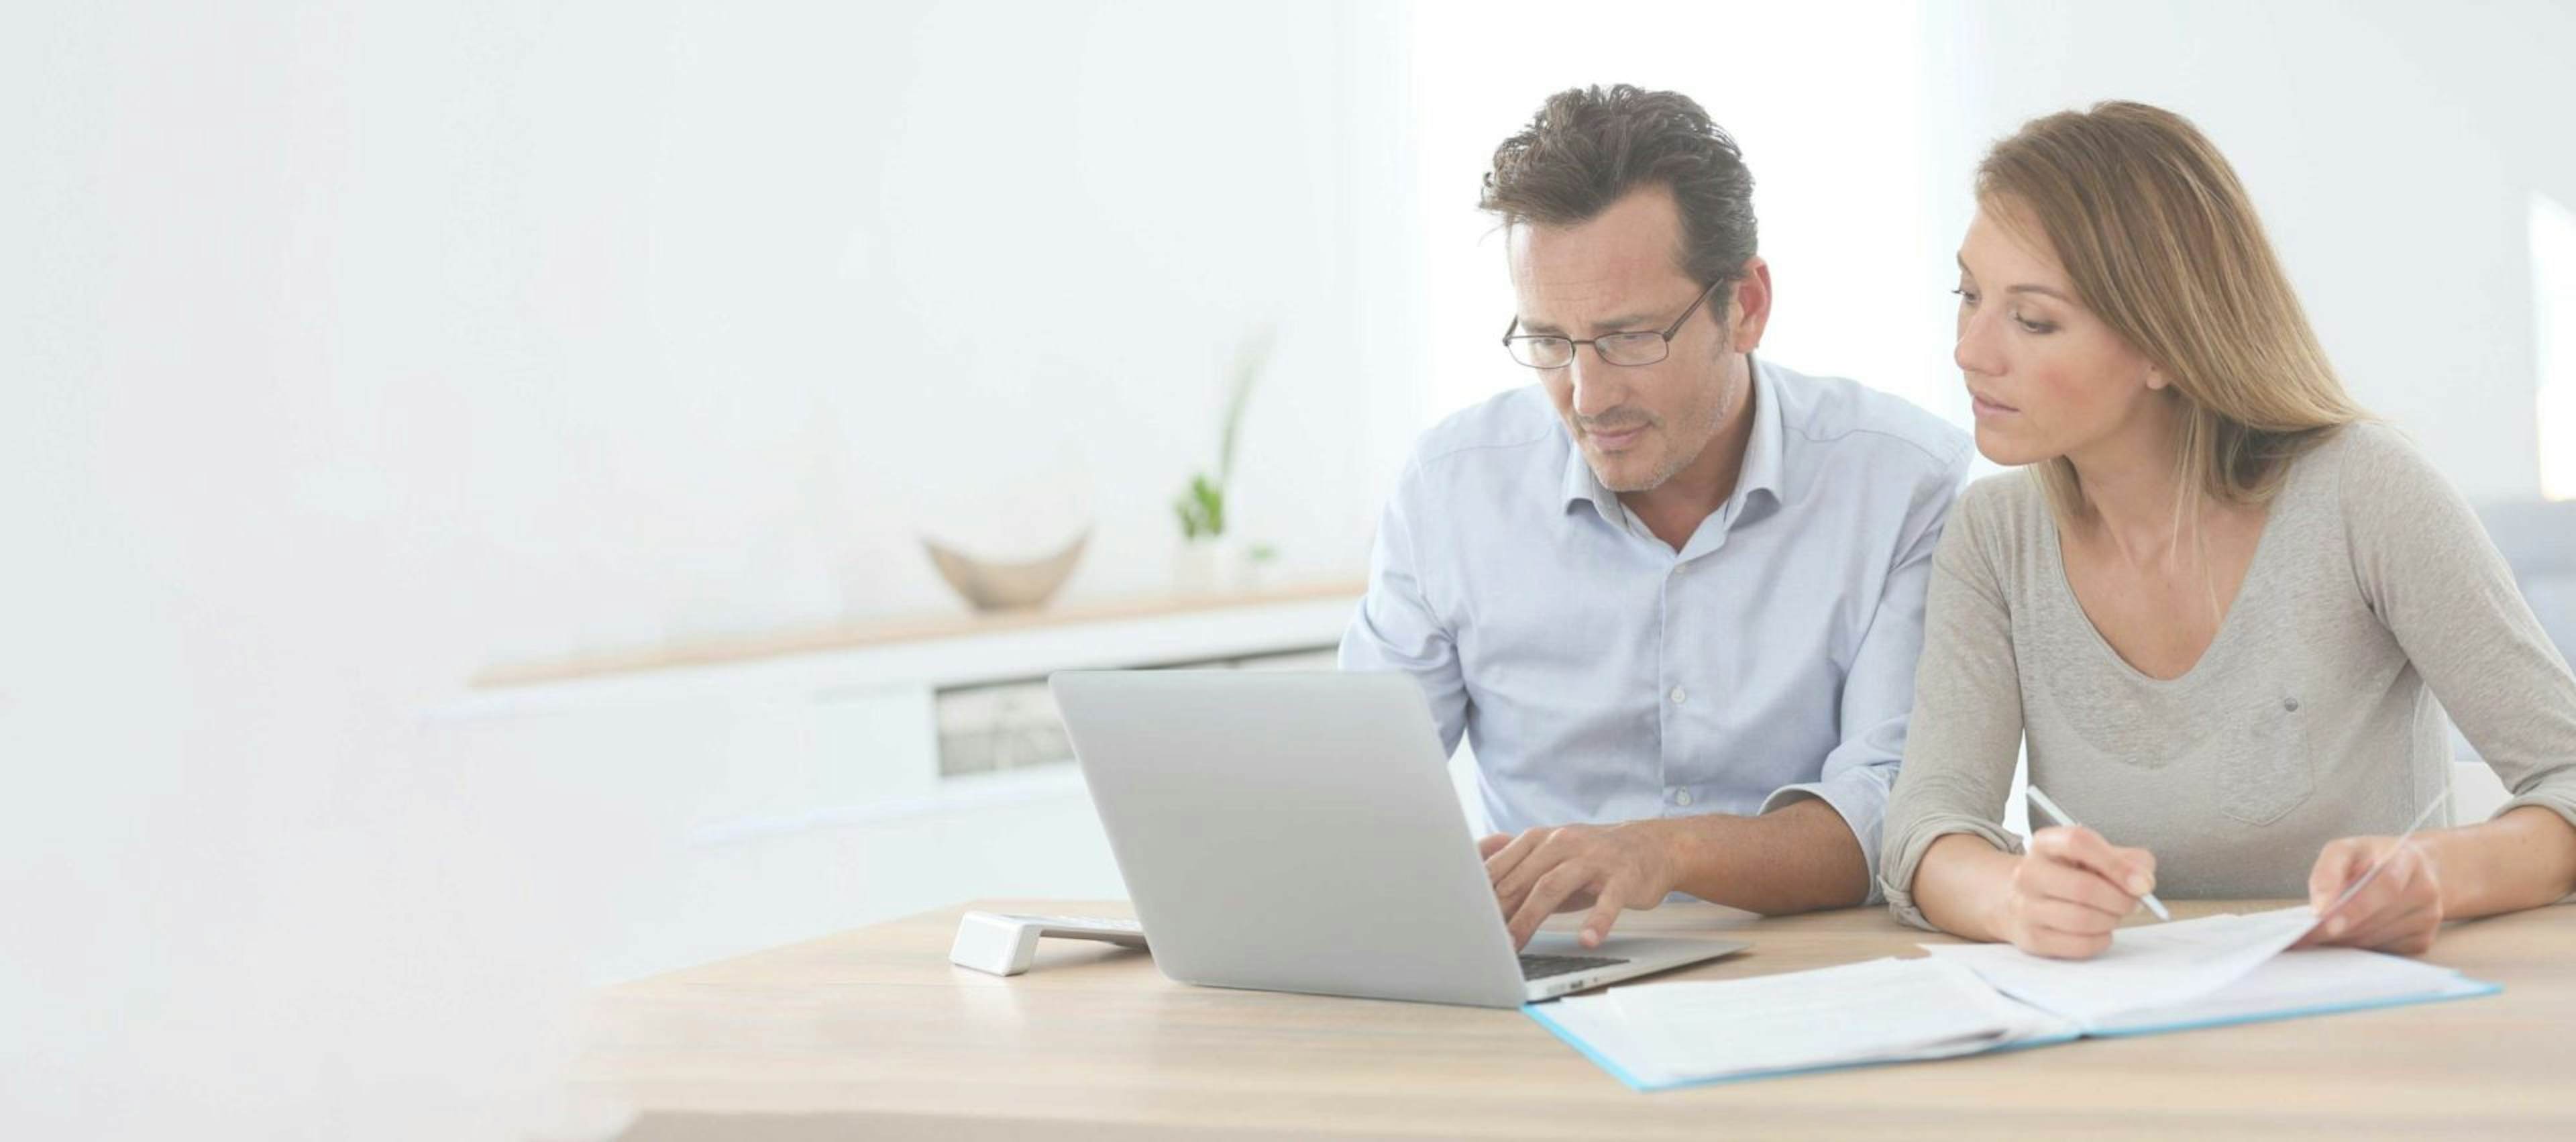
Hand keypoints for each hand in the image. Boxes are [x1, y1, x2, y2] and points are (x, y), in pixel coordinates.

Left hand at [1478, 821, 1680, 950]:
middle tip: (1480, 939)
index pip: (1501, 865)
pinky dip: (1597, 921)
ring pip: (1554, 886)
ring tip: (1514, 944)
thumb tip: (1470, 873)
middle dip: (1498, 910)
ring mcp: (1594, 859)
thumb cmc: (1592, 856)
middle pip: (1522, 878)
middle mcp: (1563, 843)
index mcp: (1540, 839)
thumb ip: (1513, 863)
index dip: (1480, 892)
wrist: (1651, 845)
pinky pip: (1608, 900)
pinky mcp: (1623, 876)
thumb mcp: (1550, 853)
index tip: (1462, 917)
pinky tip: (1587, 939)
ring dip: (1530, 917)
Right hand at [1991, 825, 2155, 959]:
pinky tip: (2100, 930)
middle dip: (2120, 900)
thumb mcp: (2099, 856)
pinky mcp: (2032, 938)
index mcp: (2046, 843)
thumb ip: (2130, 861)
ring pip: (2082, 919)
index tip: (2143, 883)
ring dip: (2111, 920)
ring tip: (2113, 915)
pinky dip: (2101, 940)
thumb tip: (2143, 882)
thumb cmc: (2071, 876)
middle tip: (2133, 903)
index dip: (2116, 864)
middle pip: (2083, 887)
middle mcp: (2029, 872)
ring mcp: (2026, 907)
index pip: (2079, 843)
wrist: (2025, 899)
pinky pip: (2079, 945)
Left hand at [2295, 835, 2442, 954]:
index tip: (2322, 916)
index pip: (2386, 885)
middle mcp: (2425, 890)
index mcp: (2408, 859)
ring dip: (2345, 939)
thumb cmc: (2371, 859)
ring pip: (2378, 938)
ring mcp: (2428, 917)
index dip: (2355, 905)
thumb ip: (2329, 870)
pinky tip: (2343, 938)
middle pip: (2379, 917)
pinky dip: (2359, 947)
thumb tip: (2319, 906)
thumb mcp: (2347, 849)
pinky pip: (2384, 951)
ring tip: (2316, 935)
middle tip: (2304, 934)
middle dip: (2338, 927)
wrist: (2412, 871)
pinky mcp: (2422, 940)